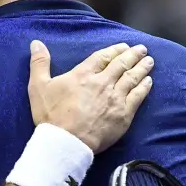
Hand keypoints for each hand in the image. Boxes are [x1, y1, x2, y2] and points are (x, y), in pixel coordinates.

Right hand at [27, 40, 152, 152]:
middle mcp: (103, 82)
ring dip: (142, 68)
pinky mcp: (124, 114)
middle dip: (133, 55)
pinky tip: (149, 82)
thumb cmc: (51, 115)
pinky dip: (144, 87)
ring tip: (149, 61)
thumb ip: (39, 63)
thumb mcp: (38, 86)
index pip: (103, 57)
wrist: (66, 142)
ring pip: (133, 78)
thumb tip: (36, 43)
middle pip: (122, 65)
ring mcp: (115, 98)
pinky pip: (138, 96)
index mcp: (83, 74)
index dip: (114, 50)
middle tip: (142, 49)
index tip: (123, 46)